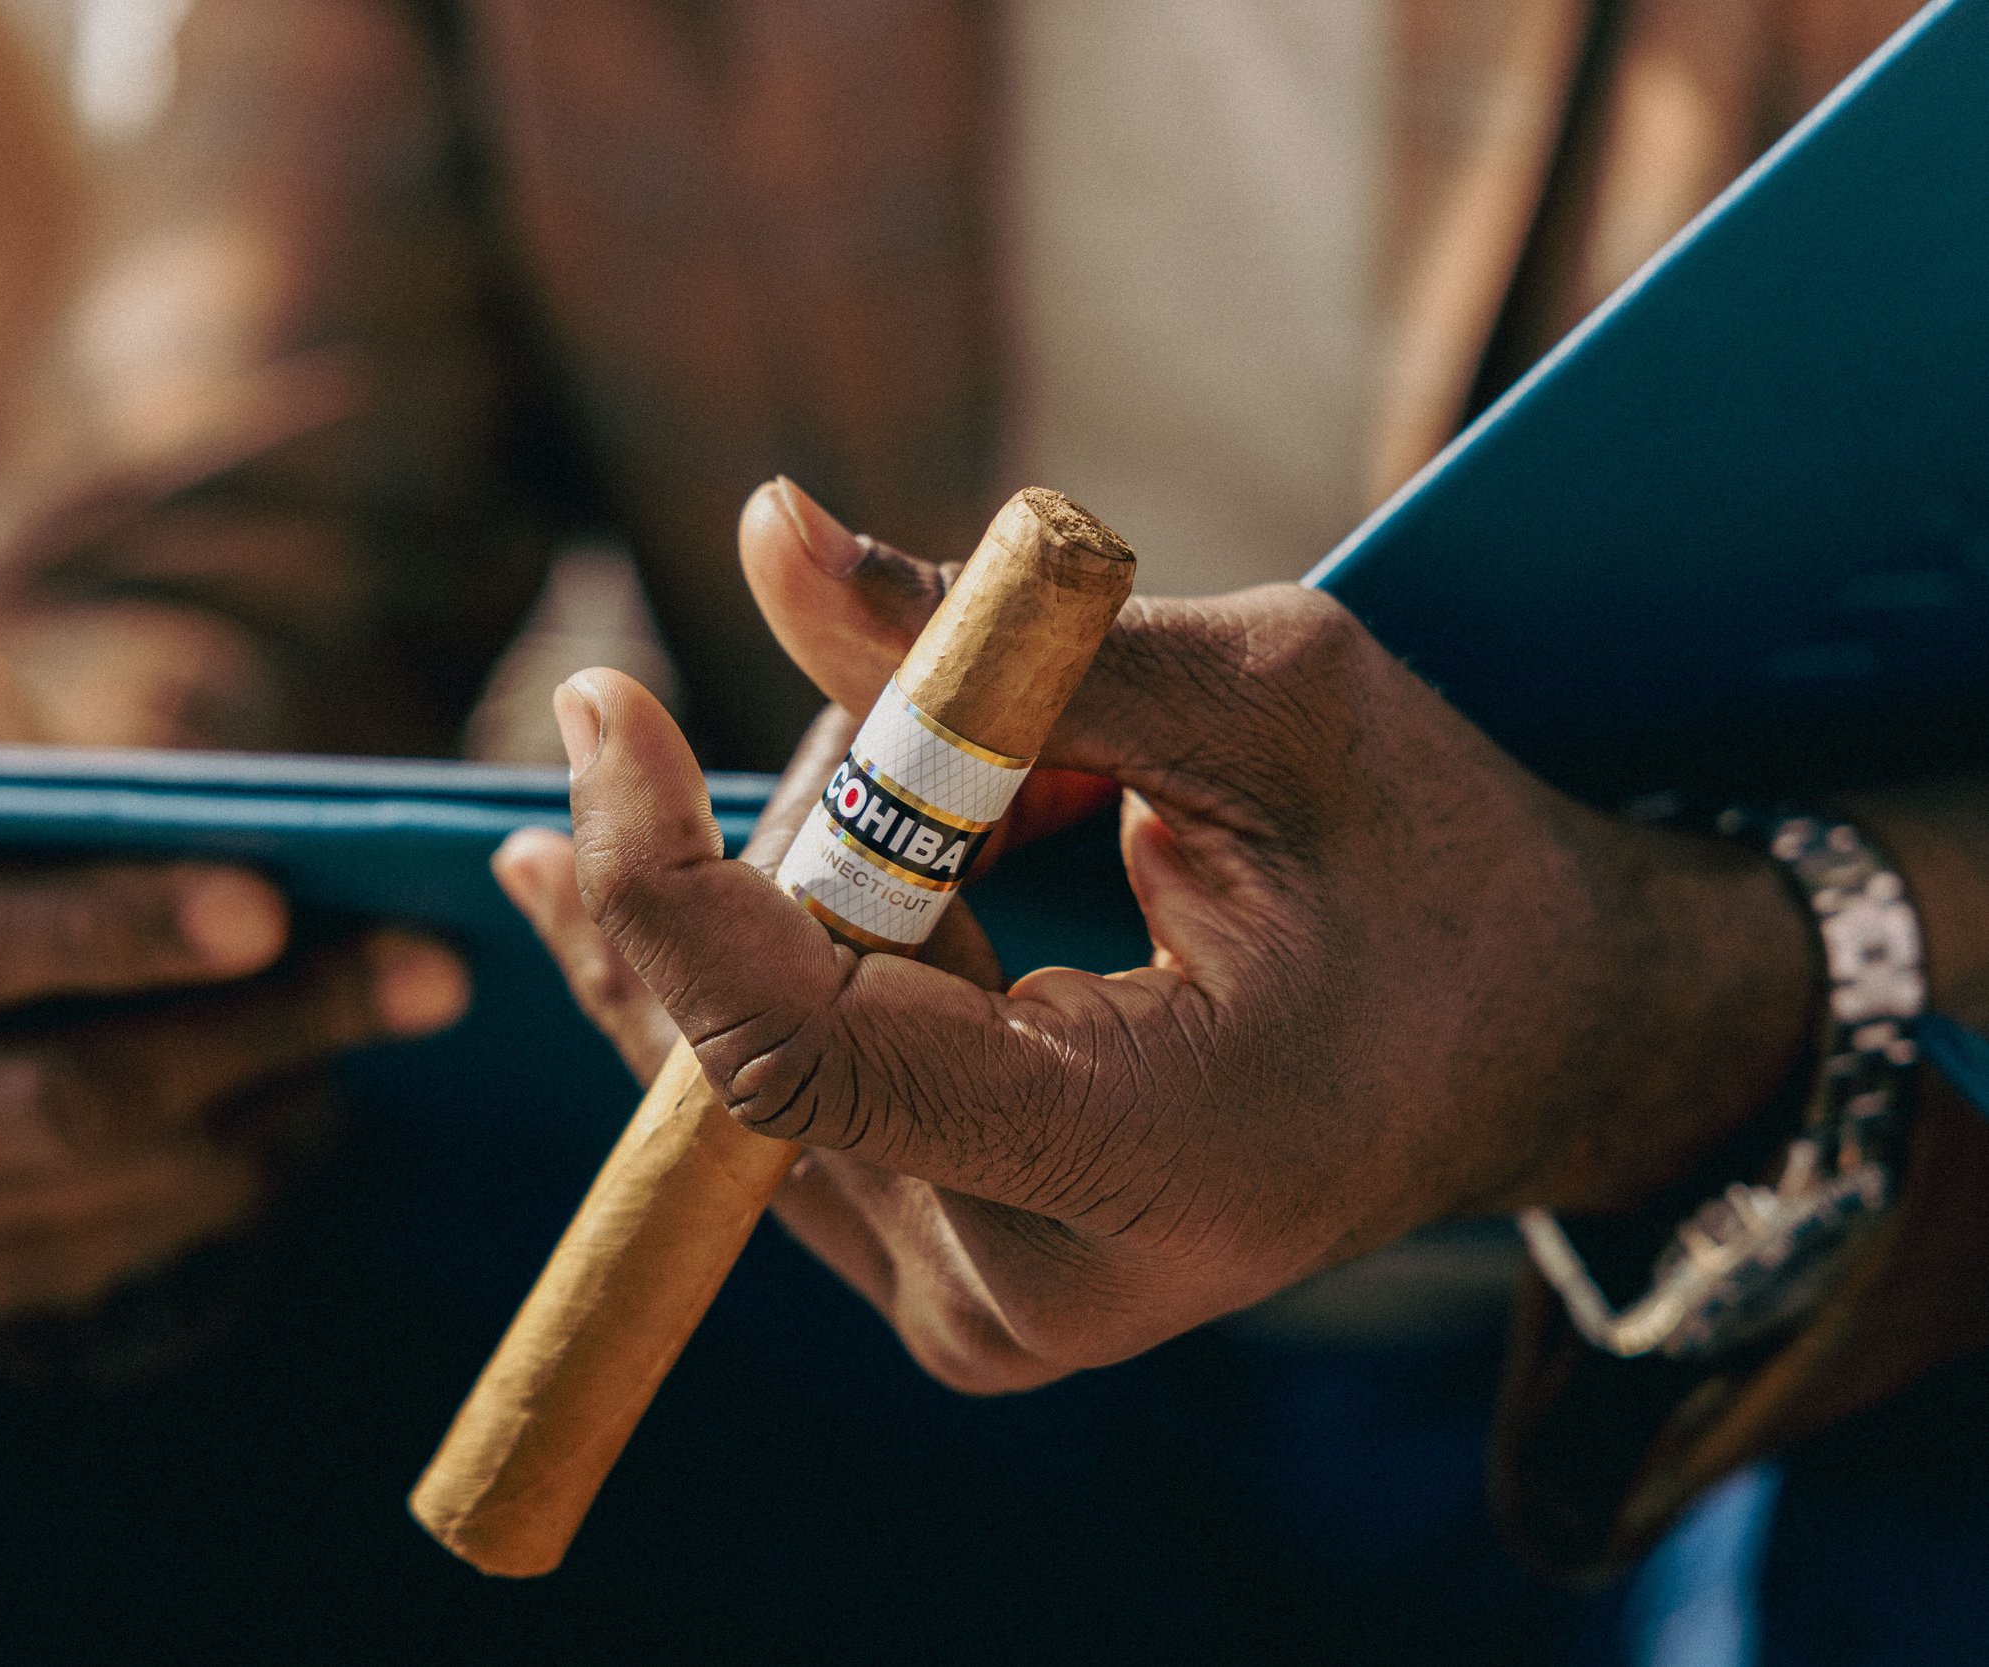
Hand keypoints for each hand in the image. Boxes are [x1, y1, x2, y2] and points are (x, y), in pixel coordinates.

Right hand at [0, 578, 467, 1331]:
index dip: (102, 925)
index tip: (268, 896)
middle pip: (45, 1093)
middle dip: (252, 1021)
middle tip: (426, 964)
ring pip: (111, 1173)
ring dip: (280, 1080)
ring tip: (413, 989)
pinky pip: (130, 1241)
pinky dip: (245, 1155)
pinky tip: (323, 1071)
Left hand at [520, 480, 1820, 1391]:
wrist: (1531, 1050)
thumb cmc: (1436, 864)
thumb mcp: (1269, 707)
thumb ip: (1006, 643)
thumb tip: (764, 534)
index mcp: (1136, 1158)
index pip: (798, 1051)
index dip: (663, 875)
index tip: (597, 707)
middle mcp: (1028, 1288)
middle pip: (754, 1036)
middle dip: (774, 835)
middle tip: (847, 702)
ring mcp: (977, 1315)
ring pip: (743, 1069)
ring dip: (794, 890)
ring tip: (950, 790)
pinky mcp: (945, 1292)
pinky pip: (775, 1113)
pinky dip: (788, 958)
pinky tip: (815, 854)